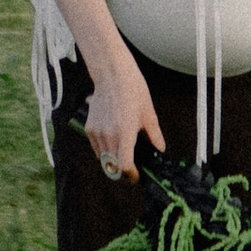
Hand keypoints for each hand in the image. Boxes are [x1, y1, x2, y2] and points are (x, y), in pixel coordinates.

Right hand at [85, 59, 164, 180]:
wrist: (112, 73)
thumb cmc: (132, 90)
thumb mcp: (148, 113)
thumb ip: (154, 135)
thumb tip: (160, 149)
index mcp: (125, 133)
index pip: (124, 166)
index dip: (131, 175)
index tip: (137, 176)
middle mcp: (108, 135)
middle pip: (113, 167)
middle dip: (123, 170)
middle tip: (133, 167)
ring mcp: (97, 132)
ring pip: (103, 159)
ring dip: (113, 161)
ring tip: (123, 152)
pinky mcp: (89, 128)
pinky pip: (96, 148)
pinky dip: (104, 151)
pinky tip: (113, 140)